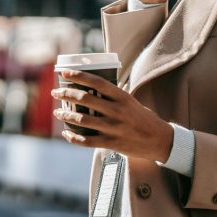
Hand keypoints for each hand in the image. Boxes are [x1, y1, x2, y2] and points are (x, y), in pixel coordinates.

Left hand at [51, 70, 172, 162]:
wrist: (160, 140)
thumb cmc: (145, 119)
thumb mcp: (133, 103)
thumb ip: (115, 97)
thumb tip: (95, 89)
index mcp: (123, 98)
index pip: (97, 82)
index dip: (79, 76)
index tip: (64, 73)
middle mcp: (117, 111)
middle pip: (85, 99)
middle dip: (66, 94)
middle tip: (56, 93)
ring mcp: (114, 128)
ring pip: (82, 120)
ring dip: (66, 115)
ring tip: (58, 112)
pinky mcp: (112, 143)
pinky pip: (87, 141)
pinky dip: (73, 137)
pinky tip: (66, 133)